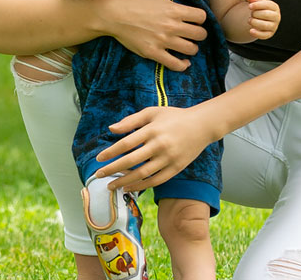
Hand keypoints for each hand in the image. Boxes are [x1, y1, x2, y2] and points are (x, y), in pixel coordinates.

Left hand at [94, 105, 216, 190]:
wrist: (202, 125)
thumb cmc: (174, 117)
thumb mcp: (152, 112)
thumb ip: (131, 120)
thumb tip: (111, 129)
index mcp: (152, 130)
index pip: (126, 143)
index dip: (110, 152)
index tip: (99, 158)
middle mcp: (160, 145)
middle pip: (131, 160)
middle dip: (112, 169)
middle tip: (99, 175)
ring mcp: (169, 158)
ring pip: (142, 174)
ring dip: (125, 181)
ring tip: (112, 186)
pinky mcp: (176, 168)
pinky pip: (156, 180)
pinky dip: (141, 186)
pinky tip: (129, 187)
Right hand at [95, 0, 207, 71]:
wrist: (110, 12)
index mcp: (174, 10)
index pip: (202, 17)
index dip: (200, 17)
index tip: (194, 18)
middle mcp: (172, 27)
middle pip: (200, 34)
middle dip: (199, 32)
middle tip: (193, 31)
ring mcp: (163, 41)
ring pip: (191, 49)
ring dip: (192, 47)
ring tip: (187, 44)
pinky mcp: (153, 53)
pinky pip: (175, 64)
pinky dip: (183, 65)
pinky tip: (184, 61)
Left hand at [246, 0, 279, 39]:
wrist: (263, 20)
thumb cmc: (260, 9)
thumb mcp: (258, 3)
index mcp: (275, 7)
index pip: (267, 5)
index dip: (257, 5)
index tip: (249, 6)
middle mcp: (276, 17)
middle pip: (266, 14)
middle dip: (255, 14)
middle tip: (251, 14)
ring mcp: (274, 26)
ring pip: (264, 25)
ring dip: (254, 22)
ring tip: (250, 20)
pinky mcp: (269, 34)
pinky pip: (264, 35)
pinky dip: (257, 33)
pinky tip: (251, 30)